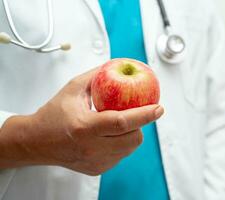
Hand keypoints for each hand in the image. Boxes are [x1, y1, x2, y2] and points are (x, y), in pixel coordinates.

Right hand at [0, 68, 163, 174]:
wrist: (36, 142)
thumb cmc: (53, 114)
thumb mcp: (73, 89)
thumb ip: (97, 75)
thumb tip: (119, 65)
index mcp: (84, 127)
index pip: (122, 122)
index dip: (144, 115)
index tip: (158, 108)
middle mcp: (90, 148)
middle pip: (132, 139)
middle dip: (139, 125)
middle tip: (133, 114)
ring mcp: (95, 162)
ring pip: (129, 149)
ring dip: (130, 134)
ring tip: (116, 125)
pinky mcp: (97, 170)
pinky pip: (120, 156)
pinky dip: (121, 144)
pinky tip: (108, 137)